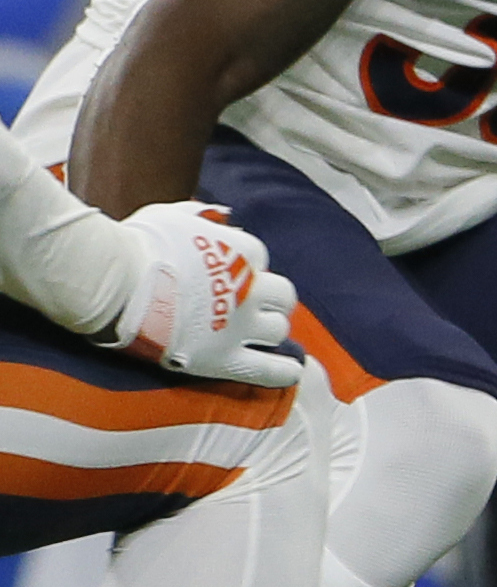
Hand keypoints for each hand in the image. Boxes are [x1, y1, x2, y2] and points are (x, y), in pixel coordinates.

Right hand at [109, 204, 300, 387]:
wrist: (115, 283)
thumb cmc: (136, 246)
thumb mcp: (172, 217)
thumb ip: (200, 215)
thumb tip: (222, 215)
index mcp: (244, 252)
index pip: (259, 262)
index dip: (244, 270)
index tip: (224, 277)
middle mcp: (251, 289)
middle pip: (282, 298)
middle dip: (272, 302)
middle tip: (253, 309)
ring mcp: (240, 326)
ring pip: (278, 331)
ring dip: (269, 332)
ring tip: (255, 337)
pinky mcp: (224, 358)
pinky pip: (270, 371)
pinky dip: (284, 371)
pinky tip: (290, 372)